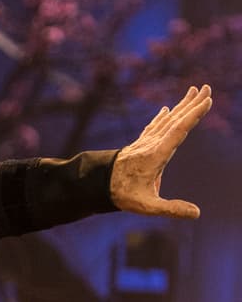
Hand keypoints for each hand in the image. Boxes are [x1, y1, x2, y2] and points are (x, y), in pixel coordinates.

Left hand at [110, 85, 210, 219]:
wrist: (95, 184)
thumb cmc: (121, 195)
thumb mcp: (147, 206)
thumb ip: (172, 208)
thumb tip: (196, 213)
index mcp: (156, 155)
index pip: (178, 130)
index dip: (193, 115)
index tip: (206, 101)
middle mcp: (151, 144)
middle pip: (175, 120)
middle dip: (192, 104)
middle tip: (206, 88)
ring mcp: (144, 143)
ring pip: (166, 120)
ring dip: (180, 106)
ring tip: (192, 92)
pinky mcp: (138, 146)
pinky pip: (153, 127)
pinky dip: (162, 117)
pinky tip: (166, 110)